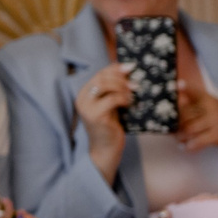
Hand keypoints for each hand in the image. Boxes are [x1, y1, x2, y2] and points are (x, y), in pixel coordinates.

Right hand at [75, 65, 131, 184]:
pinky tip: (129, 104)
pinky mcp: (96, 116)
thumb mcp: (109, 105)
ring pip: (105, 85)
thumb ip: (112, 90)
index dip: (115, 68)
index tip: (130, 67)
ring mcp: (87, 108)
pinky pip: (112, 99)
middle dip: (120, 78)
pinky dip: (123, 98)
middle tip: (135, 84)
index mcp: (84, 94)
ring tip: (133, 93)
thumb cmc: (109, 127)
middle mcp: (82, 99)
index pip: (99, 74)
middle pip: (101, 77)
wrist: (105, 150)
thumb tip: (128, 70)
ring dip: (122, 87)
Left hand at [173, 88, 217, 157]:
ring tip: (176, 137)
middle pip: (186, 114)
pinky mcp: (217, 136)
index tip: (178, 84)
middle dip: (174, 122)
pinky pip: (198, 142)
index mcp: (207, 98)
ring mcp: (214, 122)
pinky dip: (188, 146)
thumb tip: (175, 97)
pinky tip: (184, 146)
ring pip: (189, 129)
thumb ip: (193, 99)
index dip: (186, 88)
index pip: (195, 91)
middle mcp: (211, 108)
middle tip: (169, 127)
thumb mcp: (210, 101)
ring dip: (179, 135)